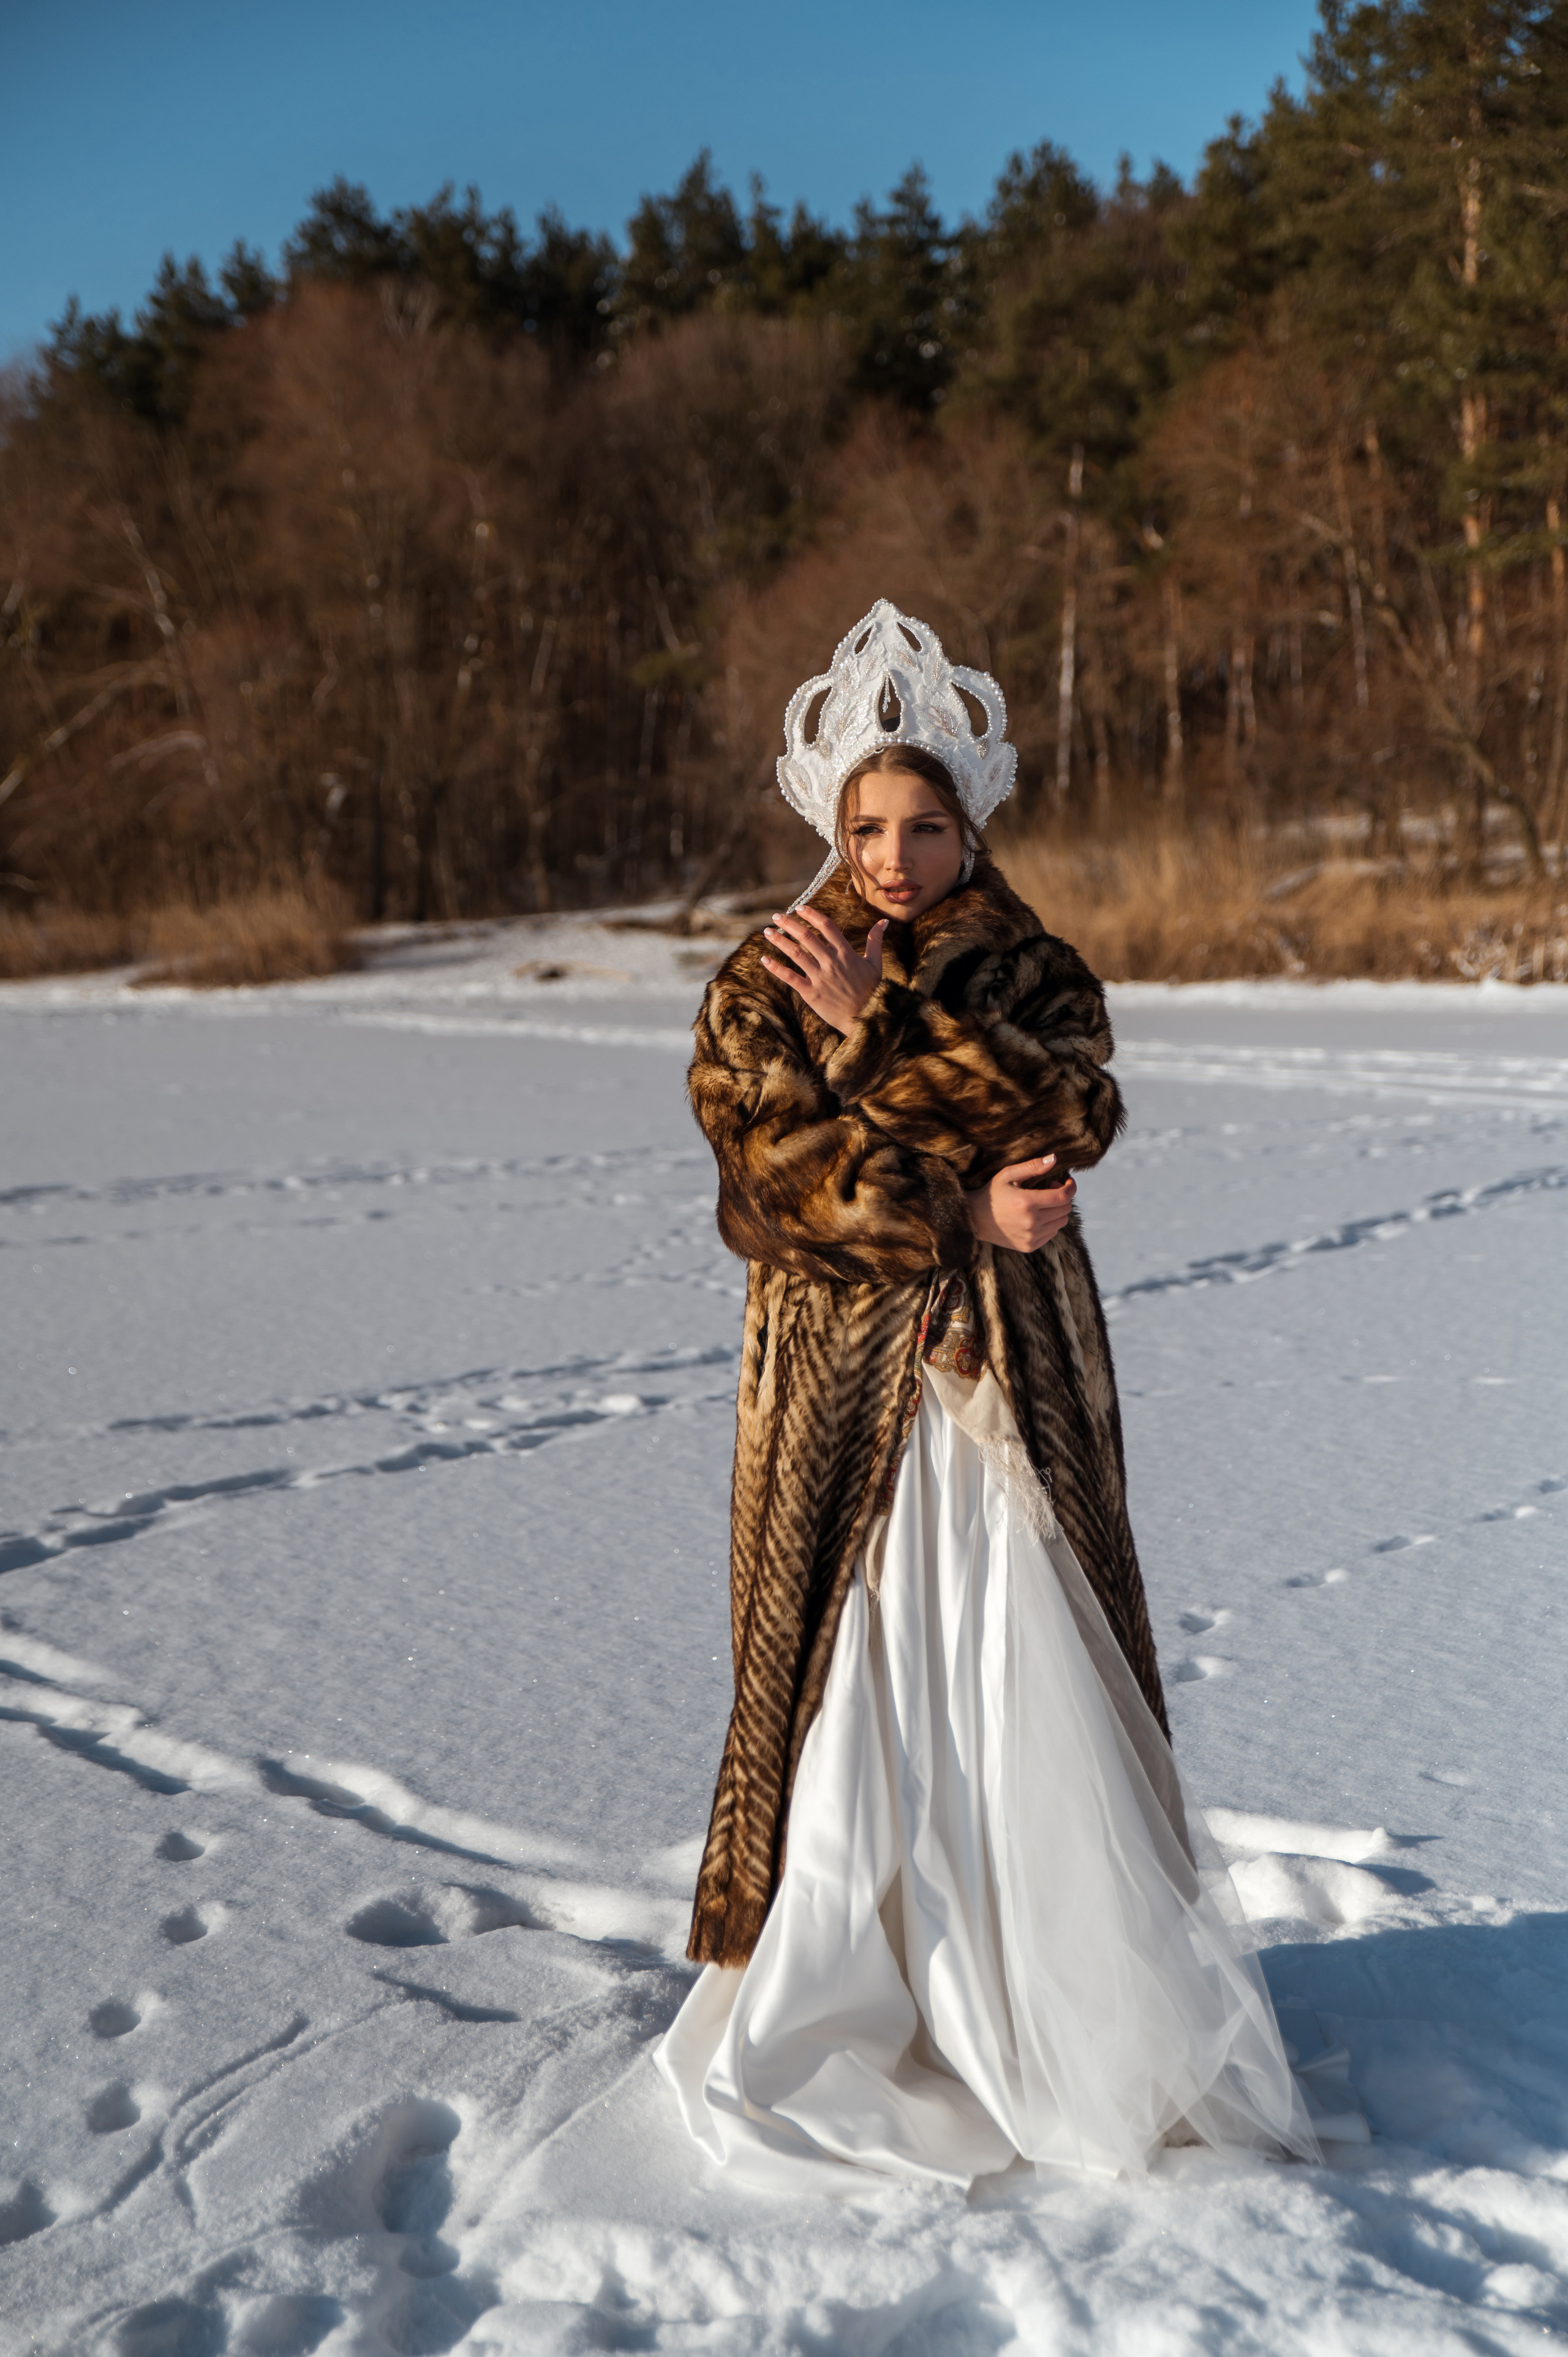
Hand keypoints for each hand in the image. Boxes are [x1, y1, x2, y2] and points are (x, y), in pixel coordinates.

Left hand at [761, 904, 887, 1032]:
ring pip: (796, 954)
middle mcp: (831, 963)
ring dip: (779, 941)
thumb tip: (883, 922)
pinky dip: (776, 968)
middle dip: (789, 924)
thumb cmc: (872, 991)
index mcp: (846, 953)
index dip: (812, 915)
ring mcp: (821, 978)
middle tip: (776, 916)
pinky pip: (791, 978)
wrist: (867, 1018)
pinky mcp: (812, 994)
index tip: (799, 908)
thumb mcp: (876, 964)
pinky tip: (764, 959)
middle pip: (807, 937)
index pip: (826, 927)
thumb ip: (876, 941)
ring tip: (767, 932)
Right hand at [966, 1155, 1076, 1251]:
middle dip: (1062, 1197)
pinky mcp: (1029, 1246)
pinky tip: (1036, 1217)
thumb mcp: (1008, 1174)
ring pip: (1061, 1222)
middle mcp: (1032, 1222)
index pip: (1064, 1196)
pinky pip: (1052, 1234)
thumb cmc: (992, 1194)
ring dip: (1056, 1211)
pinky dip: (1049, 1224)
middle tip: (1049, 1189)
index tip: (1067, 1181)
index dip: (1071, 1187)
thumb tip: (1054, 1158)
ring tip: (1042, 1204)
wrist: (975, 1220)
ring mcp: (1031, 1237)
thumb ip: (1032, 1166)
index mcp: (1027, 1202)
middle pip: (1065, 1209)